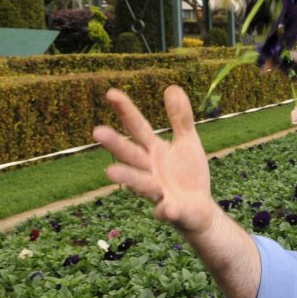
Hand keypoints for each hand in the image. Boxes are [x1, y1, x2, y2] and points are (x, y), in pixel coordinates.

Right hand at [92, 86, 216, 235]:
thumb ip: (180, 118)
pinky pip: (167, 210)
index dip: (125, 111)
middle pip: (131, 154)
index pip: (136, 127)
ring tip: (110, 172)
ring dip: (127, 178)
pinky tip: (166, 208)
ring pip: (140, 183)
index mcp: (153, 150)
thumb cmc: (188, 173)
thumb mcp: (187, 141)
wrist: (200, 209)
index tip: (110, 93)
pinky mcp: (171, 210)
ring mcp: (158, 191)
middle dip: (116, 144)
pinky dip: (166, 210)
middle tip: (97, 131)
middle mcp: (149, 169)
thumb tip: (172, 86)